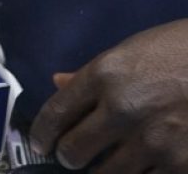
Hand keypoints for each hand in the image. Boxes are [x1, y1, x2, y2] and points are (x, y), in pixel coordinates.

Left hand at [30, 20, 187, 170]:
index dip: (42, 134)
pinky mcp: (180, 165)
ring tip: (102, 164)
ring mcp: (153, 141)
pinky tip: (138, 168)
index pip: (56, 113)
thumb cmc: (175, 51)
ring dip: (100, 171)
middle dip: (68, 156)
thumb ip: (91, 74)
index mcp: (104, 76)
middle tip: (71, 156)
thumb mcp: (128, 52)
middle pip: (74, 151)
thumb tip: (58, 83)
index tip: (39, 143)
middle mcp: (122, 109)